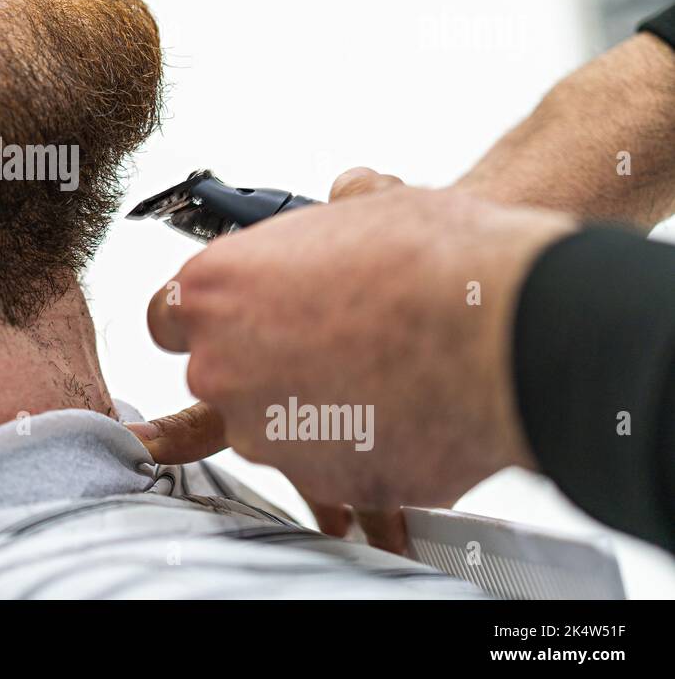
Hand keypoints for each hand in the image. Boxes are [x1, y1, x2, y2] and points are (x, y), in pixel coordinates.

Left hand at [128, 168, 575, 519]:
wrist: (511, 330)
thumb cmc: (437, 260)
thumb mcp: (368, 206)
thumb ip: (332, 214)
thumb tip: (350, 196)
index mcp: (212, 291)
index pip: (168, 319)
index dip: (210, 320)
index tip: (234, 322)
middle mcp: (220, 366)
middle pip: (220, 376)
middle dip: (265, 365)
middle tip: (329, 345)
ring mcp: (264, 433)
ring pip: (272, 427)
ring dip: (311, 411)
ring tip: (379, 377)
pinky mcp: (318, 483)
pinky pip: (327, 466)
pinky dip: (356, 449)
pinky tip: (399, 415)